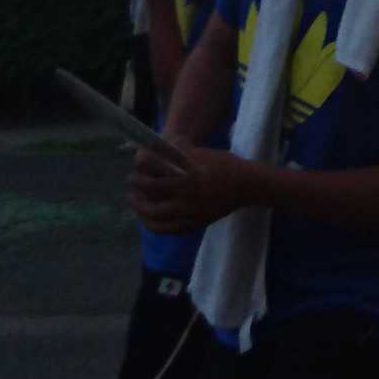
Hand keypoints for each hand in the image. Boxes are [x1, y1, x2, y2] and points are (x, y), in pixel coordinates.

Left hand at [127, 140, 247, 232]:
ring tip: (138, 207)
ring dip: (143, 215)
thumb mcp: (200, 153)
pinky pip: (171, 231)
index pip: (155, 185)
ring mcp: (192, 215)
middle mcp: (188, 201)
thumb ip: (177, 153)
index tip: (132, 176)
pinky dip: (158, 227)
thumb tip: (152, 148)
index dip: (139, 181)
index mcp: (188, 181)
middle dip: (137, 200)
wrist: (247, 185)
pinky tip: (152, 220)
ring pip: (159, 223)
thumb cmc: (224, 164)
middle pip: (153, 207)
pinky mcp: (197, 224)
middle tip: (131, 191)